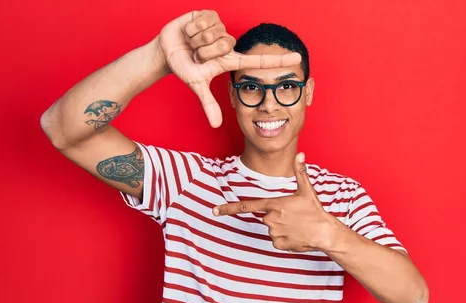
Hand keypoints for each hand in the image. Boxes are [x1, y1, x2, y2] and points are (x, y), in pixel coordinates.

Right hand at [158, 10, 301, 127]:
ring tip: (193, 43)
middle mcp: (228, 44)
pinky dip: (193, 28)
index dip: (278, 60)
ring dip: (197, 40)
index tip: (298, 59)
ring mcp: (220, 29)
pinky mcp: (209, 15)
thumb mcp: (197, 85)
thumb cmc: (185, 67)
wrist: (167, 50)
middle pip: (224, 45)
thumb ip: (209, 104)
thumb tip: (217, 125)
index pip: (258, 61)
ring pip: (213, 33)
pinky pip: (205, 20)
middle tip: (197, 54)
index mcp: (230, 60)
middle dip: (204, 51)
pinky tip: (190, 31)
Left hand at [213, 153, 340, 251]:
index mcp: (274, 204)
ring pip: (271, 229)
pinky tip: (296, 235)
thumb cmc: (315, 210)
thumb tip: (301, 154)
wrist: (324, 232)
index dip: (229, 208)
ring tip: (297, 225)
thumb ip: (300, 172)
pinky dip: (285, 239)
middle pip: (265, 217)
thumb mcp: (307, 190)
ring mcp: (274, 232)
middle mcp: (270, 219)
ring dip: (281, 228)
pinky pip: (277, 241)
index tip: (215, 211)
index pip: (246, 206)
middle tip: (293, 216)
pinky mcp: (279, 244)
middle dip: (277, 216)